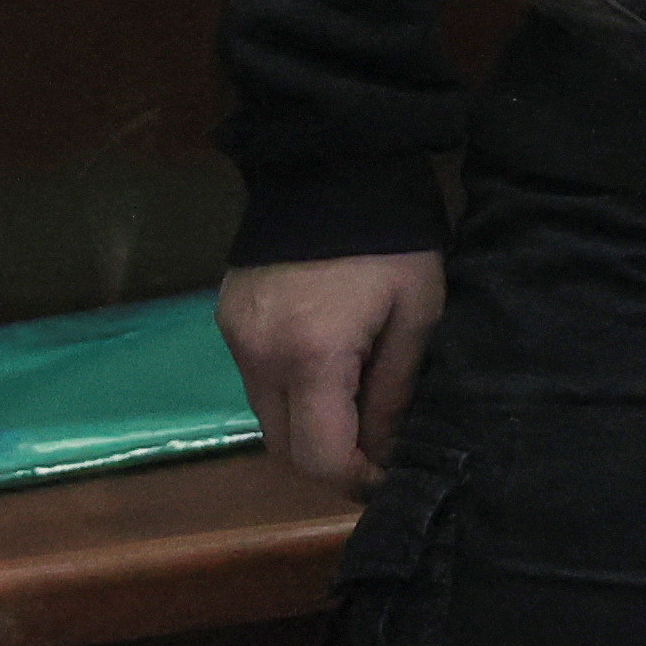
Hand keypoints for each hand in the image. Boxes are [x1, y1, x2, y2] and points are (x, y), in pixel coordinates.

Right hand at [220, 251, 446, 491]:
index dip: (355, 479)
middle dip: (329, 459)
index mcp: (310, 356)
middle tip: (376, 449)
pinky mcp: (226, 319)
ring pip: (265, 417)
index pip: (318, 456)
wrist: (332, 166)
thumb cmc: (392, 239)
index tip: (388, 478)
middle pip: (283, 447)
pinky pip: (255, 380)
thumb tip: (384, 450)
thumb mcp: (418, 311)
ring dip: (308, 424)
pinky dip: (289, 390)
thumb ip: (396, 388)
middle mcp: (258, 356)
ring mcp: (235, 338)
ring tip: (357, 404)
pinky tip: (328, 366)